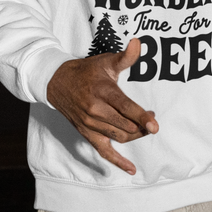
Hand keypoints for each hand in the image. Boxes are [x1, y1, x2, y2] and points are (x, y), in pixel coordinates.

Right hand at [46, 39, 156, 174]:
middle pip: (125, 125)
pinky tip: (131, 169)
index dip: (141, 116)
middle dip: (142, 124)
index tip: (155, 124)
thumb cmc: (87, 71)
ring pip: (119, 137)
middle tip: (152, 117)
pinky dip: (117, 161)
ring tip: (145, 126)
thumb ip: (126, 57)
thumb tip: (138, 42)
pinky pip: (103, 151)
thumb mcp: (106, 62)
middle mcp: (95, 111)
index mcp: (102, 92)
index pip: (125, 107)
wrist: (57, 83)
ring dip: (136, 135)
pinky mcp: (87, 134)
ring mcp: (90, 125)